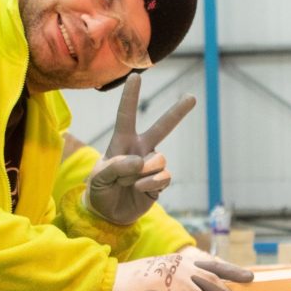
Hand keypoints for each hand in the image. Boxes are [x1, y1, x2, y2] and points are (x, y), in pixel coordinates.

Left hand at [85, 74, 195, 225]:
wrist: (108, 213)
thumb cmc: (100, 189)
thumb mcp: (98, 178)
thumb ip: (116, 167)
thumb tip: (140, 162)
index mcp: (122, 142)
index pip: (126, 116)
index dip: (130, 96)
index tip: (135, 77)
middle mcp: (140, 149)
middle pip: (162, 127)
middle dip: (177, 112)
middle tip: (192, 97)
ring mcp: (152, 164)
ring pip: (159, 159)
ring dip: (142, 172)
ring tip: (128, 183)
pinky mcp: (160, 181)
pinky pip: (163, 176)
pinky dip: (150, 184)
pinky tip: (139, 189)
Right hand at [110, 248, 253, 290]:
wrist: (115, 279)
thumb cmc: (141, 279)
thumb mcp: (165, 270)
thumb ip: (184, 276)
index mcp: (185, 261)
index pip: (215, 264)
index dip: (234, 271)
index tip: (250, 278)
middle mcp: (182, 266)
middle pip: (214, 281)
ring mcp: (172, 277)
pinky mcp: (162, 290)